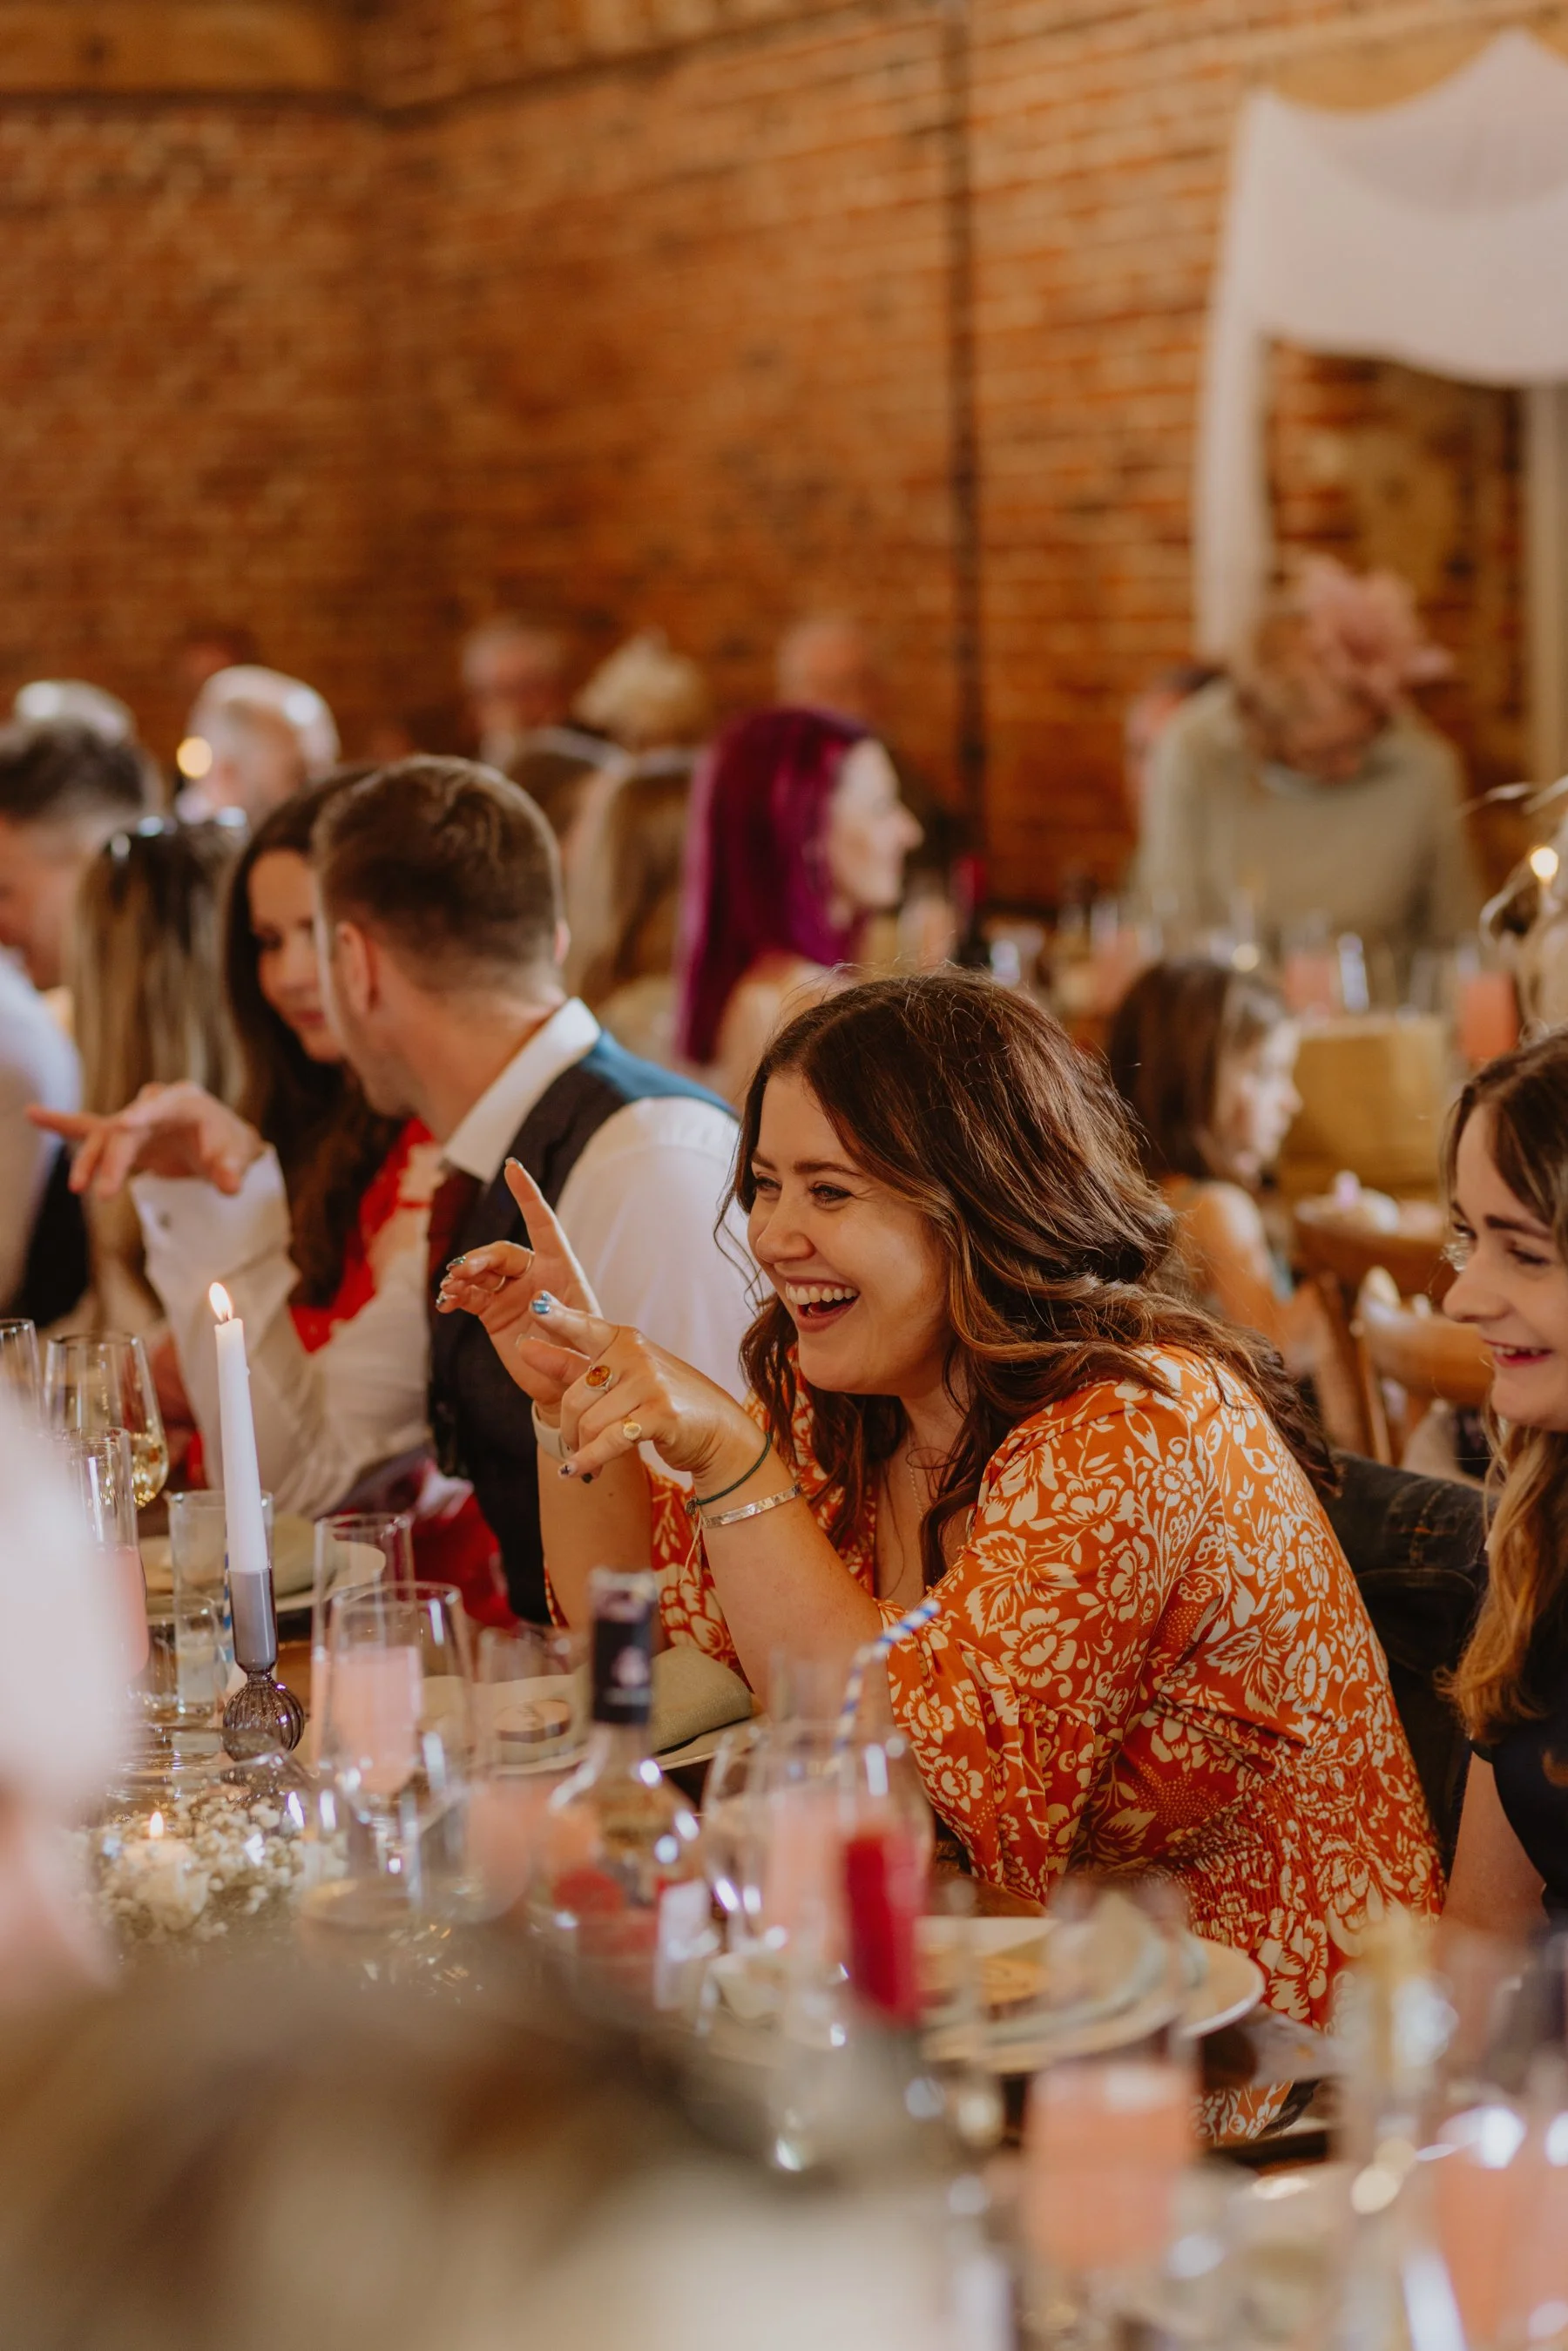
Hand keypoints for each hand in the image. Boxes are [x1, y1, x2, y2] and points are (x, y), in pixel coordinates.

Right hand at [28, 1082, 265, 1198]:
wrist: (224, 1144)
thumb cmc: (231, 1144)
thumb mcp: (238, 1155)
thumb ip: (232, 1169)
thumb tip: (230, 1187)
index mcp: (184, 1101)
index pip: (159, 1106)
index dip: (141, 1115)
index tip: (124, 1124)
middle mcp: (153, 1104)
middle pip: (124, 1129)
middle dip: (111, 1160)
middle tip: (102, 1192)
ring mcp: (134, 1118)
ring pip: (103, 1135)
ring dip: (89, 1161)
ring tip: (77, 1187)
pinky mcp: (123, 1135)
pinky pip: (89, 1128)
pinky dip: (61, 1124)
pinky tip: (32, 1114)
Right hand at [436, 1159, 604, 1416]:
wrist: (564, 1387)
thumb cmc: (584, 1358)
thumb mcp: (581, 1336)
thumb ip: (561, 1317)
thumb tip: (537, 1302)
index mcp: (562, 1270)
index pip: (543, 1224)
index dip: (528, 1196)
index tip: (513, 1167)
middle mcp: (533, 1275)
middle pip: (501, 1253)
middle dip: (479, 1258)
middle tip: (462, 1272)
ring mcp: (510, 1292)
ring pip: (480, 1271)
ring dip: (461, 1275)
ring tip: (449, 1288)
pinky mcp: (492, 1312)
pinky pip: (468, 1295)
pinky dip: (454, 1295)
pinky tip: (445, 1302)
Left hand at [526, 1295, 765, 1489]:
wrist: (717, 1431)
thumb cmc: (663, 1401)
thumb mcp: (619, 1377)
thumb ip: (571, 1364)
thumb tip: (523, 1347)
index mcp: (625, 1341)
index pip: (584, 1327)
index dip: (558, 1318)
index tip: (534, 1306)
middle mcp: (637, 1356)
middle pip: (576, 1395)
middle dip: (569, 1428)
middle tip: (573, 1445)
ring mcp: (651, 1383)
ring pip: (591, 1422)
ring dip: (582, 1449)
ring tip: (586, 1462)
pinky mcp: (661, 1414)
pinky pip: (610, 1440)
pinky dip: (589, 1460)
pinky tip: (577, 1472)